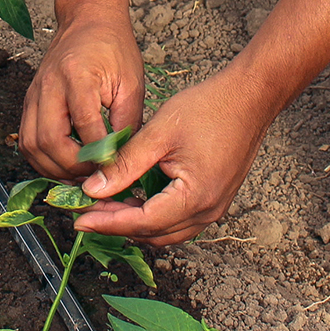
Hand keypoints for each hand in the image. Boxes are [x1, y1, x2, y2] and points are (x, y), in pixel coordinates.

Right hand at [18, 4, 144, 180]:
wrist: (88, 20)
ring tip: (81, 176)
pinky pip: (27, 139)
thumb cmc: (113, 48)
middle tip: (96, 176)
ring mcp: (34, 94)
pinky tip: (65, 165)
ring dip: (54, 168)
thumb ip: (127, 122)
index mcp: (76, 75)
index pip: (84, 124)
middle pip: (48, 139)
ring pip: (31, 145)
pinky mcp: (29, 102)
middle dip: (72, 167)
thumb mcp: (131, 82)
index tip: (116, 167)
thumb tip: (122, 160)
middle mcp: (48, 85)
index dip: (99, 152)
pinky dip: (43, 159)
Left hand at [70, 68, 274, 247]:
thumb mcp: (159, 133)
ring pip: (166, 231)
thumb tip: (93, 189)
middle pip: (153, 233)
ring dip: (135, 222)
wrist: (250, 97)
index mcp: (194, 198)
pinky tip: (134, 197)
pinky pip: (179, 219)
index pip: (141, 222)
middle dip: (117, 224)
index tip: (80, 218)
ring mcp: (214, 207)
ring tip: (106, 204)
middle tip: (86, 210)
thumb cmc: (209, 108)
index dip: (107, 222)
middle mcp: (207, 211)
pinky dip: (154, 215)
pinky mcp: (215, 198)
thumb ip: (125, 165)